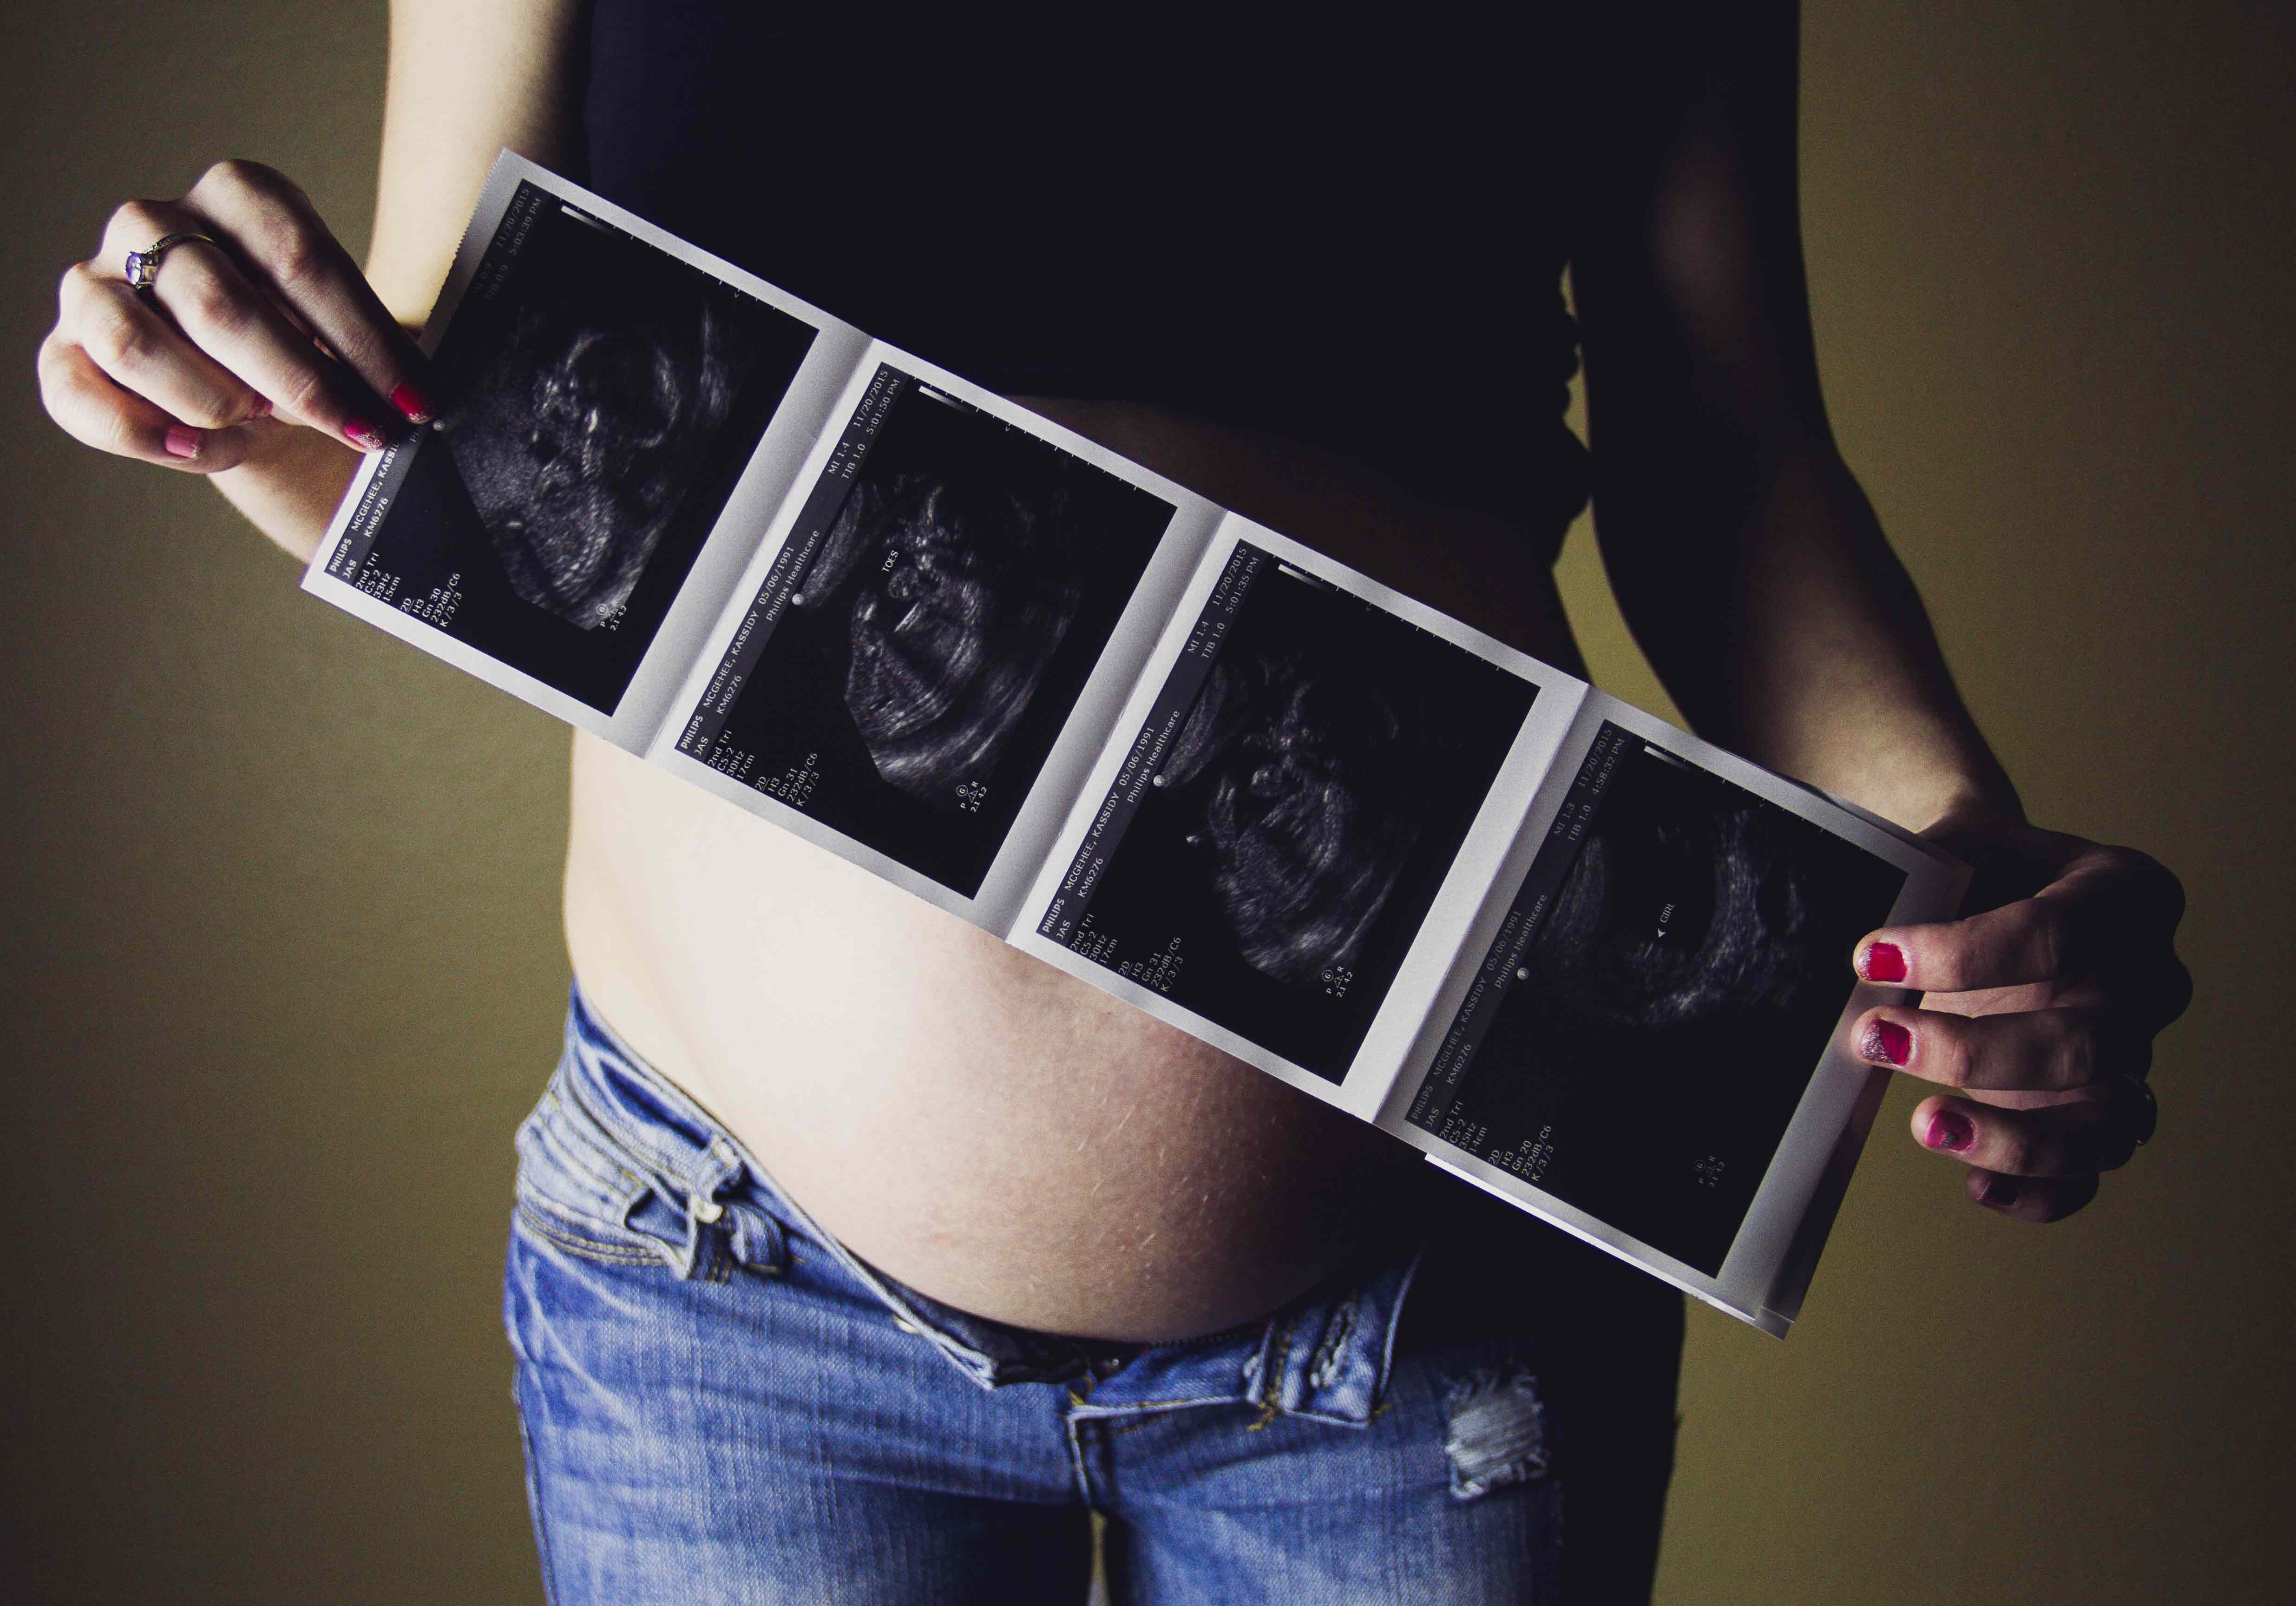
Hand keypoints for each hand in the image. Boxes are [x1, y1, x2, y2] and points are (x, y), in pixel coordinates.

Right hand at [37, 159, 431, 474]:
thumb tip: (420, 392)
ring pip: (139, 347)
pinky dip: (153, 437)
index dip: (365, 340)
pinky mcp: (64, 352)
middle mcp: (152, 224)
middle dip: (305, 385)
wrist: (252, 379)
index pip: (302, 259)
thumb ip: (377, 343)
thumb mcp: (348, 325)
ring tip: (260, 421)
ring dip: (217, 402)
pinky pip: (85, 399)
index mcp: (237, 195)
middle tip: (362, 431)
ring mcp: (95, 285)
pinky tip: (205, 450)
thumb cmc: (309, 343)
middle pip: (224, 307)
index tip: (415, 401)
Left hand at [1848, 815, 2189, 1222]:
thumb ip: (1923, 885)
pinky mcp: (2104, 1113)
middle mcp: (2148, 981)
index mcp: (2126, 895)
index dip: (1962, 954)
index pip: (2056, 934)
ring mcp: (2134, 1054)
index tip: (1871, 958)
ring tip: (1927, 1123)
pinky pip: (2091, 1171)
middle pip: (2084, 1039)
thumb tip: (1856, 957)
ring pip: (2103, 1121)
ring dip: (2014, 1137)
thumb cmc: (1980, 869)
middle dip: (1973, 1050)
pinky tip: (1977, 1187)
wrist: (1995, 888)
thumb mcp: (1962, 848)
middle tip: (1876, 1037)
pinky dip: (2040, 1190)